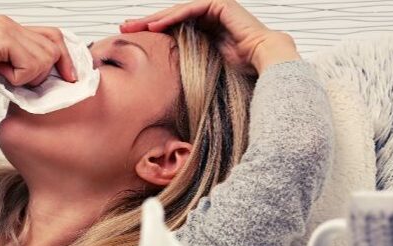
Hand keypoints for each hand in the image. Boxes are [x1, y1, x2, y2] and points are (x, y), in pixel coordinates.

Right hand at [0, 15, 79, 101]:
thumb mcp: (4, 75)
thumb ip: (26, 69)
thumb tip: (56, 79)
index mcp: (11, 30)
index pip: (54, 37)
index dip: (67, 58)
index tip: (70, 78)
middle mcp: (10, 24)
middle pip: (56, 44)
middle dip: (51, 70)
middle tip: (26, 84)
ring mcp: (5, 28)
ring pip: (46, 56)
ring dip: (30, 77)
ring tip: (5, 78)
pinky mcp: (0, 38)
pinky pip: (31, 63)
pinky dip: (19, 78)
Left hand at [119, 0, 299, 74]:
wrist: (267, 63)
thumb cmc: (244, 72)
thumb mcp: (208, 71)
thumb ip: (192, 69)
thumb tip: (172, 91)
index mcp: (208, 30)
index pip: (176, 28)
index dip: (155, 32)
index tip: (134, 40)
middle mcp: (211, 16)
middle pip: (173, 17)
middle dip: (148, 22)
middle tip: (125, 28)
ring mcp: (216, 7)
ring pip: (179, 11)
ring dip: (156, 18)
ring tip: (136, 26)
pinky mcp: (219, 4)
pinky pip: (190, 9)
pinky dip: (172, 17)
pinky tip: (155, 26)